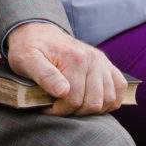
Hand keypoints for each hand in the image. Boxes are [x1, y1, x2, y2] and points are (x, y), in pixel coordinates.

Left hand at [4, 22, 130, 116]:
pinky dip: (109, 101)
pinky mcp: (108, 66)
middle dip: (74, 112)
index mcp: (75, 58)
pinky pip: (119, 89)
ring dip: (91, 110)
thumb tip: (63, 91)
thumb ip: (43, 74)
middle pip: (93, 103)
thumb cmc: (29, 48)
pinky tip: (91, 101)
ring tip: (72, 105)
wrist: (38, 33)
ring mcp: (103, 62)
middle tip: (58, 107)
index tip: (45, 107)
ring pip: (109, 101)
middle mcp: (94, 59)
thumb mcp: (26, 59)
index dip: (58, 111)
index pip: (74, 100)